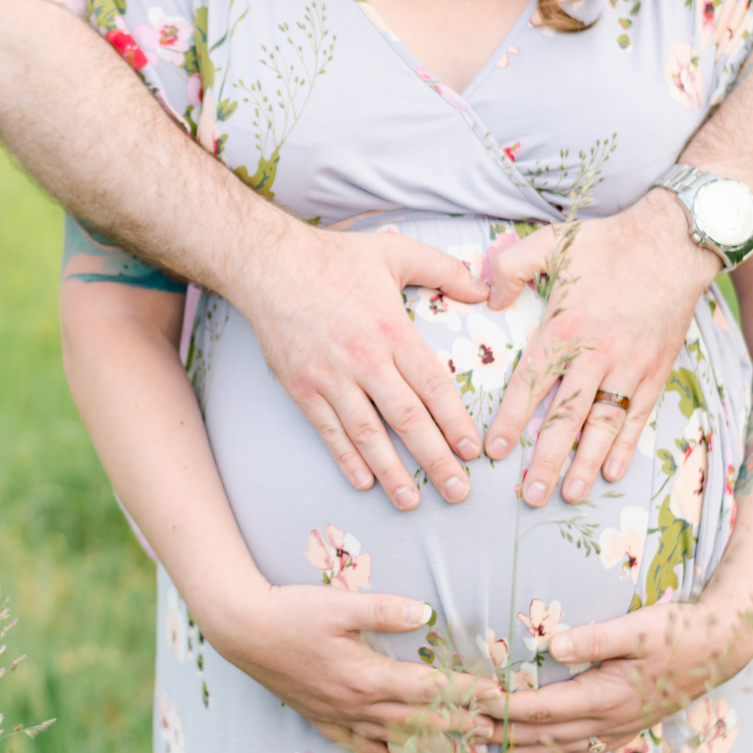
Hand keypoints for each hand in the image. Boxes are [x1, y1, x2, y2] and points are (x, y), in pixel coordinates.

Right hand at [200, 581, 502, 752]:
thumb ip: (385, 610)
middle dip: (459, 725)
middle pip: (419, 720)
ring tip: (460, 749)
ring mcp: (338, 715)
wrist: (242, 630)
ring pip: (393, 737)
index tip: (494, 696)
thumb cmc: (292, 612)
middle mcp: (357, 704)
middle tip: (492, 731)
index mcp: (368, 676)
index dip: (465, 693)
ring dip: (430, 744)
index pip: (429, 689)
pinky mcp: (320, 716)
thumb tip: (426, 613)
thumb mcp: (340, 604)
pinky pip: (357, 744)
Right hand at [239, 227, 486, 510]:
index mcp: (392, 330)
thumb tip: (486, 292)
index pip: (433, 386)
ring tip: (413, 502)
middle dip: (435, 459)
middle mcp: (363, 359)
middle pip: (407, 419)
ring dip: (392, 472)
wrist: (267, 263)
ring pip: (367, 435)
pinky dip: (346, 459)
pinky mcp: (301, 388)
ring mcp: (329, 378)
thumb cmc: (334, 258)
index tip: (474, 451)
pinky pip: (328, 431)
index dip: (455, 422)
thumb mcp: (396, 251)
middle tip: (459, 491)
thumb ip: (445, 269)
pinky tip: (364, 482)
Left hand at [479, 602, 752, 752]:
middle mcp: (610, 719)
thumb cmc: (679, 632)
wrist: (723, 647)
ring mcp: (623, 726)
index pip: (542, 707)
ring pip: (565, 746)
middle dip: (505, 734)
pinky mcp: (633, 724)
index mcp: (606, 696)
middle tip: (467, 733)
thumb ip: (595, 638)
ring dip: (529, 750)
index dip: (505, 707)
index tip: (473, 702)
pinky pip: (589, 748)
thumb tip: (553, 645)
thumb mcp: (638, 628)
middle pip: (547, 733)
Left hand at [483, 190, 719, 506]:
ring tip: (570, 494)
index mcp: (566, 327)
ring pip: (603, 425)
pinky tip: (612, 472)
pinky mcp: (656, 371)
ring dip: (586, 463)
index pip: (531, 384)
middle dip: (546, 459)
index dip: (511, 420)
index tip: (495, 450)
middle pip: (566, 417)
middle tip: (530, 495)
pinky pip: (638, 416)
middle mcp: (597, 354)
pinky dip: (626, 446)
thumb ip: (510, 267)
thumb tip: (487, 298)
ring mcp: (630, 367)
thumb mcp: (551, 241)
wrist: (674, 242)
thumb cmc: (608, 243)